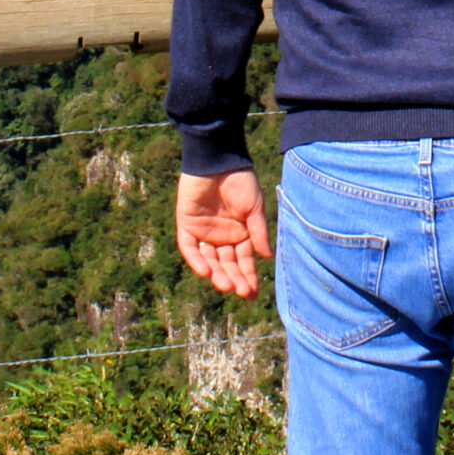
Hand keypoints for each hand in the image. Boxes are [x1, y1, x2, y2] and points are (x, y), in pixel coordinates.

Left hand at [176, 169, 273, 298]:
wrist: (219, 161)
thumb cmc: (240, 181)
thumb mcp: (254, 208)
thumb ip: (258, 232)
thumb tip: (267, 257)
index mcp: (240, 234)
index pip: (243, 261)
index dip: (248, 277)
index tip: (253, 293)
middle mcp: (221, 237)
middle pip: (226, 264)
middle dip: (234, 279)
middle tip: (241, 292)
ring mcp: (203, 232)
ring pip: (209, 260)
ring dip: (216, 274)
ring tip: (225, 285)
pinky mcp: (186, 225)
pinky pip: (190, 248)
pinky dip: (196, 260)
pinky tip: (206, 271)